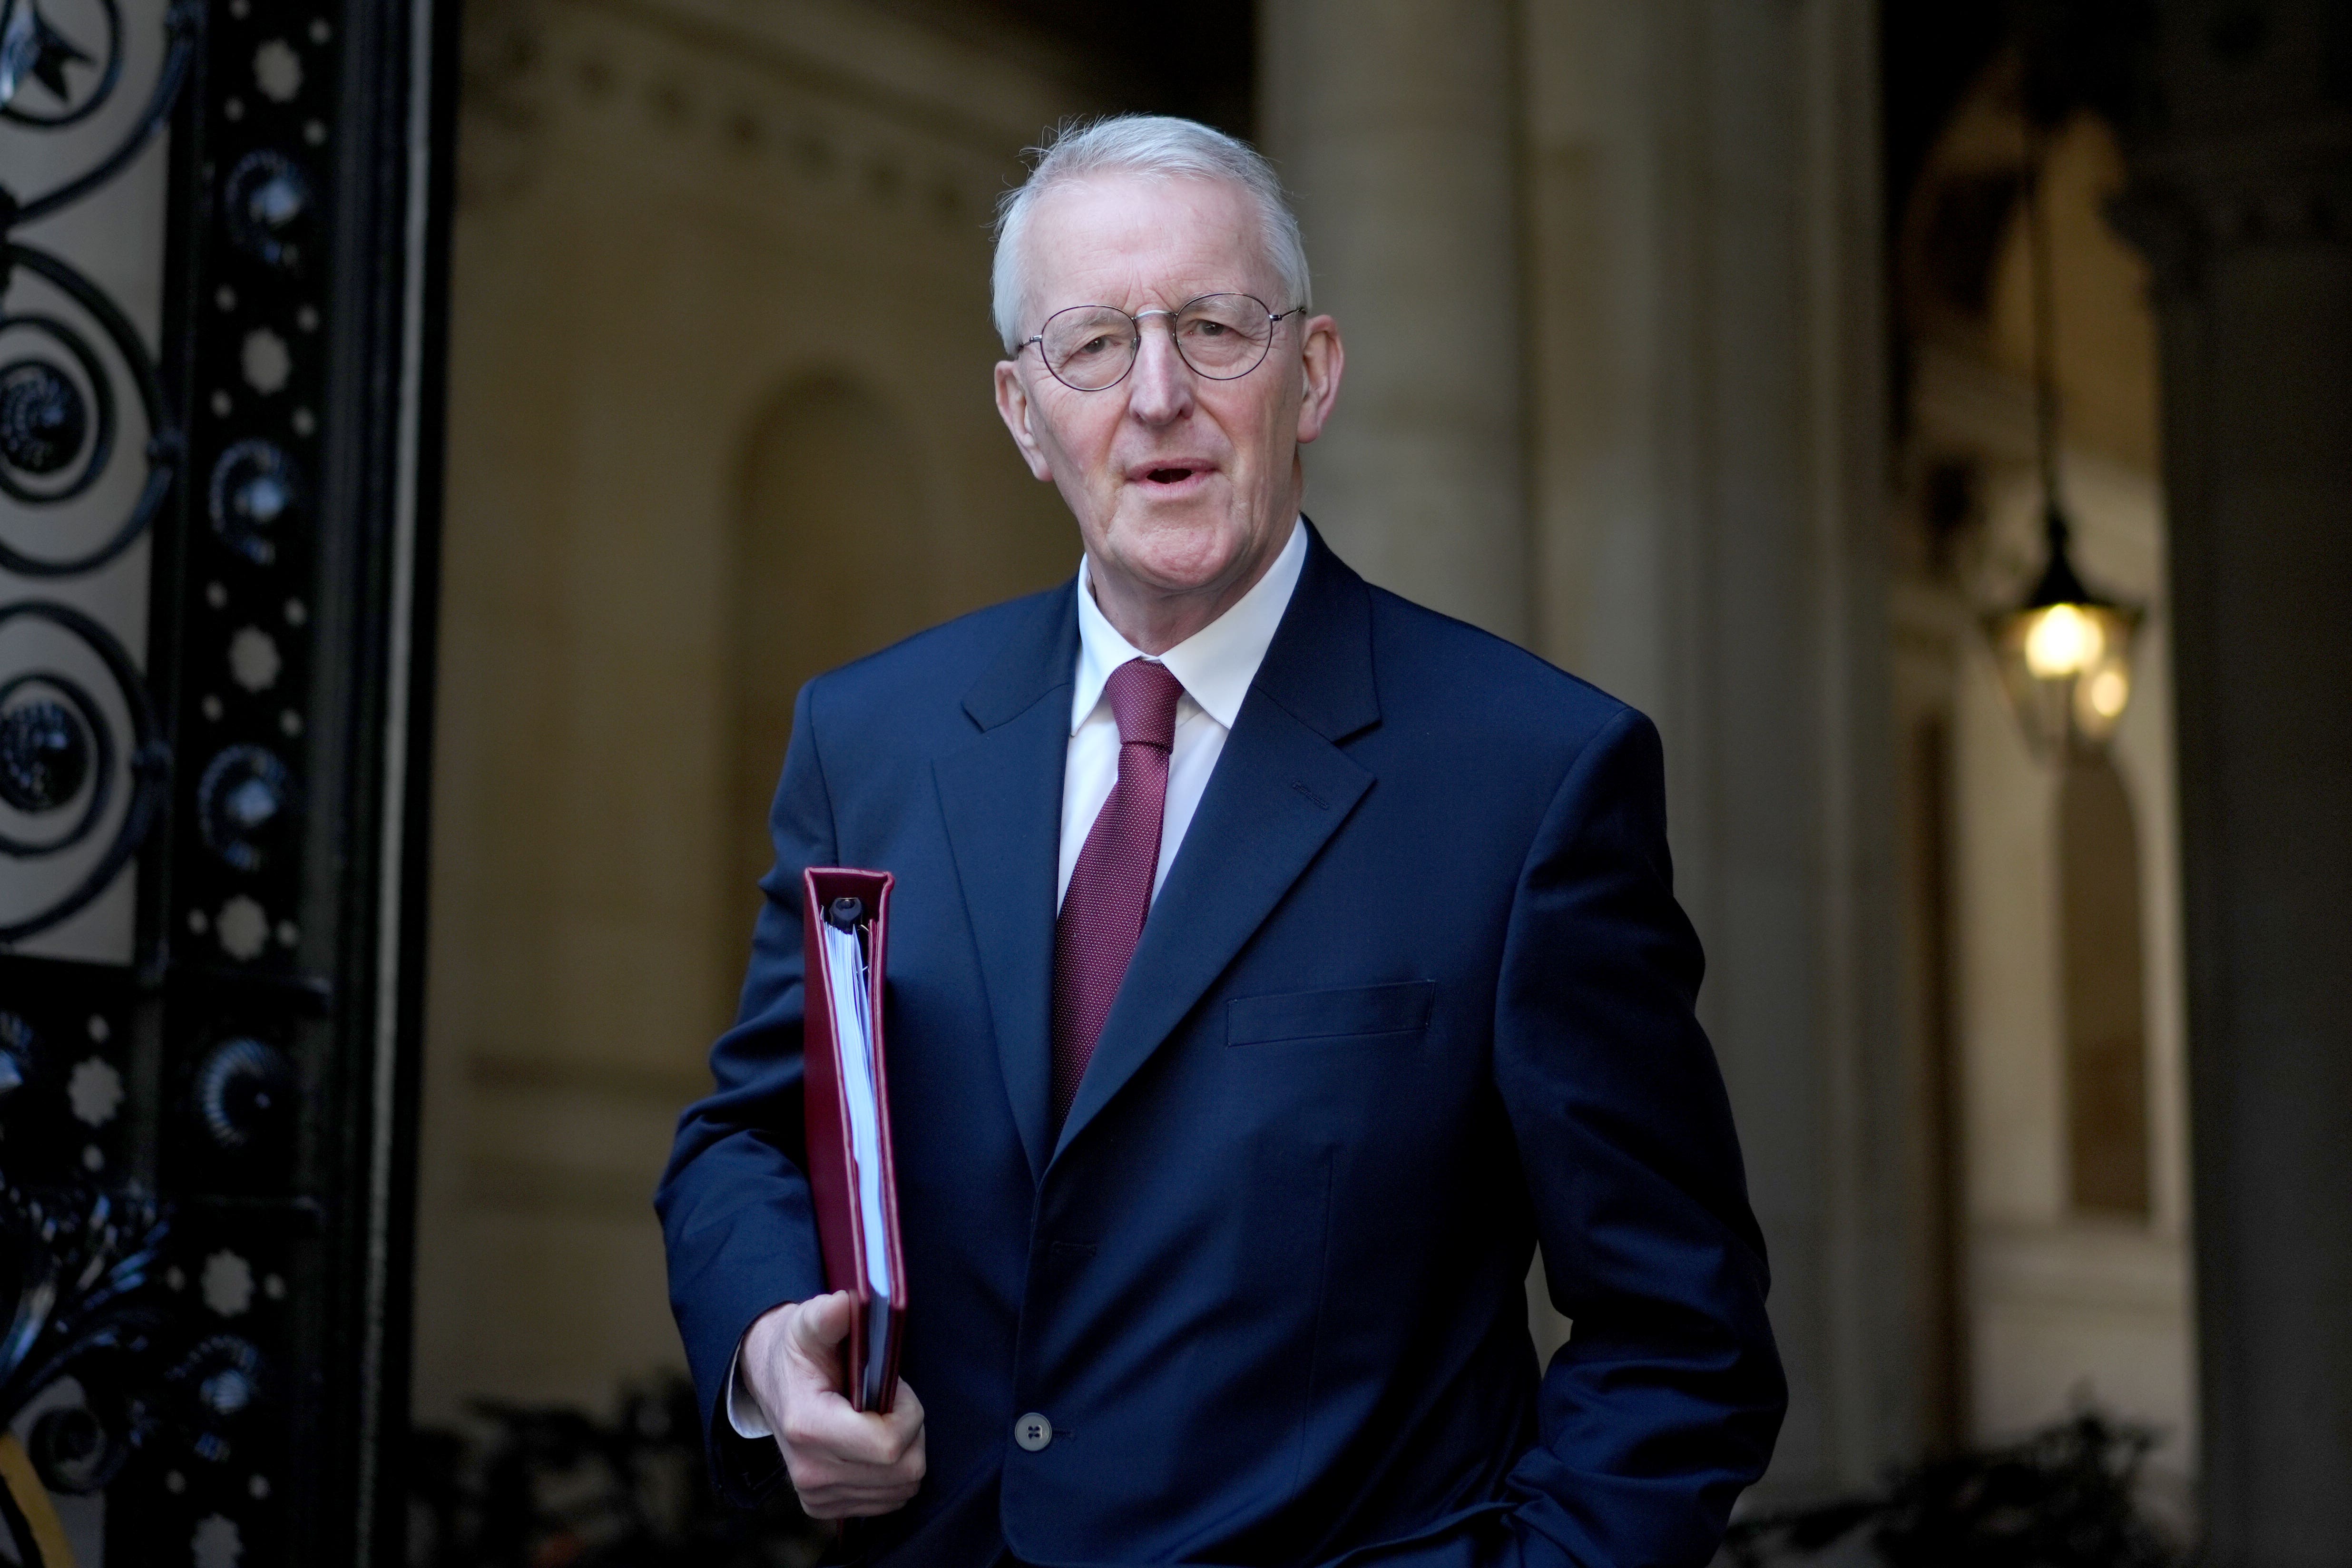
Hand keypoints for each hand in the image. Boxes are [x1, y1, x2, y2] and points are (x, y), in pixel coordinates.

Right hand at [741, 1291, 925, 1518]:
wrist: (771, 1381)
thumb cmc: (798, 1350)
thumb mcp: (809, 1323)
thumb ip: (828, 1315)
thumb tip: (844, 1304)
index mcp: (808, 1427)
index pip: (889, 1446)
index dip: (908, 1414)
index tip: (894, 1388)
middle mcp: (810, 1472)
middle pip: (904, 1470)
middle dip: (911, 1431)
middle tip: (891, 1402)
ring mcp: (817, 1495)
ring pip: (902, 1488)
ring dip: (905, 1452)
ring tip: (881, 1420)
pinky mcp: (825, 1507)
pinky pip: (889, 1501)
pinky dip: (893, 1473)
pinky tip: (874, 1444)